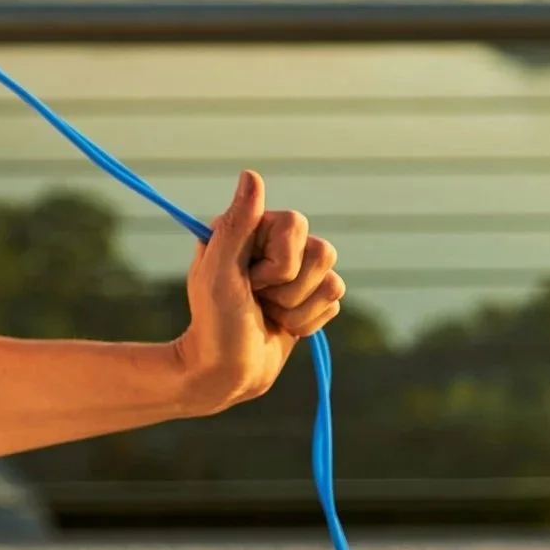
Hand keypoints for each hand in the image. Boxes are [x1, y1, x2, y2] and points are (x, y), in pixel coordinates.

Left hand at [169, 170, 344, 413]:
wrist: (224, 375)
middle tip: (257, 300)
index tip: (248, 280)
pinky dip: (308, 322)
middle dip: (290, 288)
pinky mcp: (308, 298)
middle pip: (323, 251)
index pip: (296, 223)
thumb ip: (236, 225)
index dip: (279, 261)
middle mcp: (272, 245)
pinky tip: (281, 327)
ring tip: (268, 315)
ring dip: (299, 308)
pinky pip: (335, 302)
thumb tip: (252, 175)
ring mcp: (293, 273)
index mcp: (248, 229)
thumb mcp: (218, 273)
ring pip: (333, 280)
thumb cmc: (214, 324)